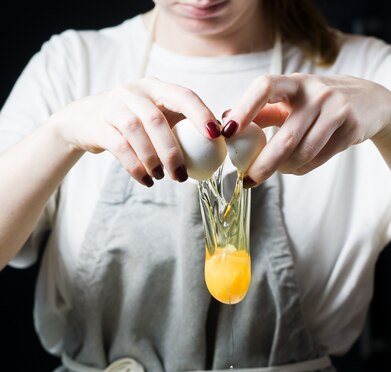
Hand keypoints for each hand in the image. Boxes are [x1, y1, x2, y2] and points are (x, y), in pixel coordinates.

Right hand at [51, 77, 220, 185]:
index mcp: (156, 87)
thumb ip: (182, 124)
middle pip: (156, 120)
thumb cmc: (133, 121)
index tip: (215, 136)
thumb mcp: (156, 114)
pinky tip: (146, 180)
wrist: (86, 120)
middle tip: (181, 175)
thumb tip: (220, 142)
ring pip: (136, 133)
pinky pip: (120, 148)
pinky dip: (136, 167)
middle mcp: (134, 92)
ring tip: (162, 178)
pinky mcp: (99, 125)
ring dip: (152, 160)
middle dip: (172, 151)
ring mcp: (114, 106)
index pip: (183, 95)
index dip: (200, 113)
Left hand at [222, 73, 390, 185]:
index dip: (245, 109)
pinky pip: (318, 158)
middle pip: (285, 137)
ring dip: (284, 169)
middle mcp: (316, 92)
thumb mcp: (291, 99)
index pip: (265, 87)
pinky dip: (301, 169)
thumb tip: (224, 122)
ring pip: (303, 153)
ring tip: (277, 171)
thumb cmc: (316, 104)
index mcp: (294, 82)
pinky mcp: (351, 128)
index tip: (228, 132)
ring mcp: (336, 109)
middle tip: (246, 181)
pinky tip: (296, 167)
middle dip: (263, 164)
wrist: (369, 102)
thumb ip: (262, 111)